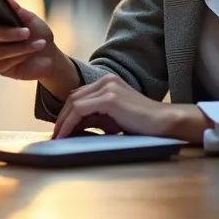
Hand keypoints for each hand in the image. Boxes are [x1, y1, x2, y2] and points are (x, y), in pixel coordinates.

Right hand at [0, 0, 63, 80]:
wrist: (50, 56)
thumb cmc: (38, 35)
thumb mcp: (31, 19)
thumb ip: (18, 10)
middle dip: (4, 33)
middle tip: (26, 32)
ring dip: (18, 47)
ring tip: (37, 44)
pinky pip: (1, 63)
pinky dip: (19, 57)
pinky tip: (30, 53)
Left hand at [52, 74, 209, 143]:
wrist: (163, 122)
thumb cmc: (141, 124)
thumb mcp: (112, 118)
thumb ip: (94, 117)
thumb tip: (72, 126)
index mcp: (108, 82)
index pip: (79, 95)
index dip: (66, 112)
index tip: (60, 129)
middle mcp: (106, 80)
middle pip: (73, 97)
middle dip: (61, 117)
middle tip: (55, 135)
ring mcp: (107, 87)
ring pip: (74, 103)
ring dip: (63, 121)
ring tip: (58, 137)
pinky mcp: (109, 98)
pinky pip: (80, 110)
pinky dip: (69, 123)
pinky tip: (65, 135)